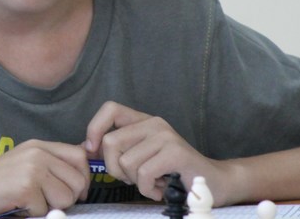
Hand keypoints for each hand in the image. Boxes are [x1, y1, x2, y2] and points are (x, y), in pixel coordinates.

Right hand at [0, 139, 89, 217]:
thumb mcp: (23, 162)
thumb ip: (49, 164)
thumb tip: (81, 177)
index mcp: (39, 145)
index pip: (80, 156)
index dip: (82, 177)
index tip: (74, 190)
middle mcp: (38, 153)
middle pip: (78, 181)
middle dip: (68, 198)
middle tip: (46, 202)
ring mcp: (32, 169)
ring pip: (66, 198)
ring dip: (50, 207)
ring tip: (29, 202)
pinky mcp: (25, 188)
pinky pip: (45, 211)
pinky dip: (32, 215)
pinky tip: (17, 206)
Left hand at [84, 101, 231, 204]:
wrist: (214, 183)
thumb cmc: (173, 173)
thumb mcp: (142, 156)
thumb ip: (118, 149)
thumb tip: (85, 147)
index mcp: (144, 121)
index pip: (110, 108)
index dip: (95, 127)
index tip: (93, 150)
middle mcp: (154, 123)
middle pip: (110, 142)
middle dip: (116, 169)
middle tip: (134, 178)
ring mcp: (166, 136)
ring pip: (126, 162)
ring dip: (136, 182)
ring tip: (154, 182)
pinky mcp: (175, 153)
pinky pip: (143, 174)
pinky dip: (147, 189)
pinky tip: (161, 188)